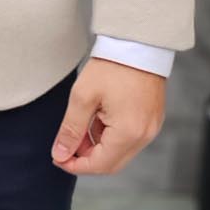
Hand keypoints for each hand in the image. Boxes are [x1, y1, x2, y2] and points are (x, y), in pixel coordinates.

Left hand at [50, 58, 165, 175]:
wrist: (137, 43)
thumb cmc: (111, 66)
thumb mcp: (82, 98)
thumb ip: (70, 130)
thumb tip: (60, 154)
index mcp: (128, 132)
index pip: (99, 165)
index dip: (75, 166)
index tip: (57, 157)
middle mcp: (144, 135)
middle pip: (111, 164)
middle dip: (85, 159)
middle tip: (66, 145)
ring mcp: (151, 128)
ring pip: (120, 153)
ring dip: (97, 148)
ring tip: (81, 126)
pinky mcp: (152, 120)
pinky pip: (129, 140)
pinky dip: (110, 138)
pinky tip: (97, 119)